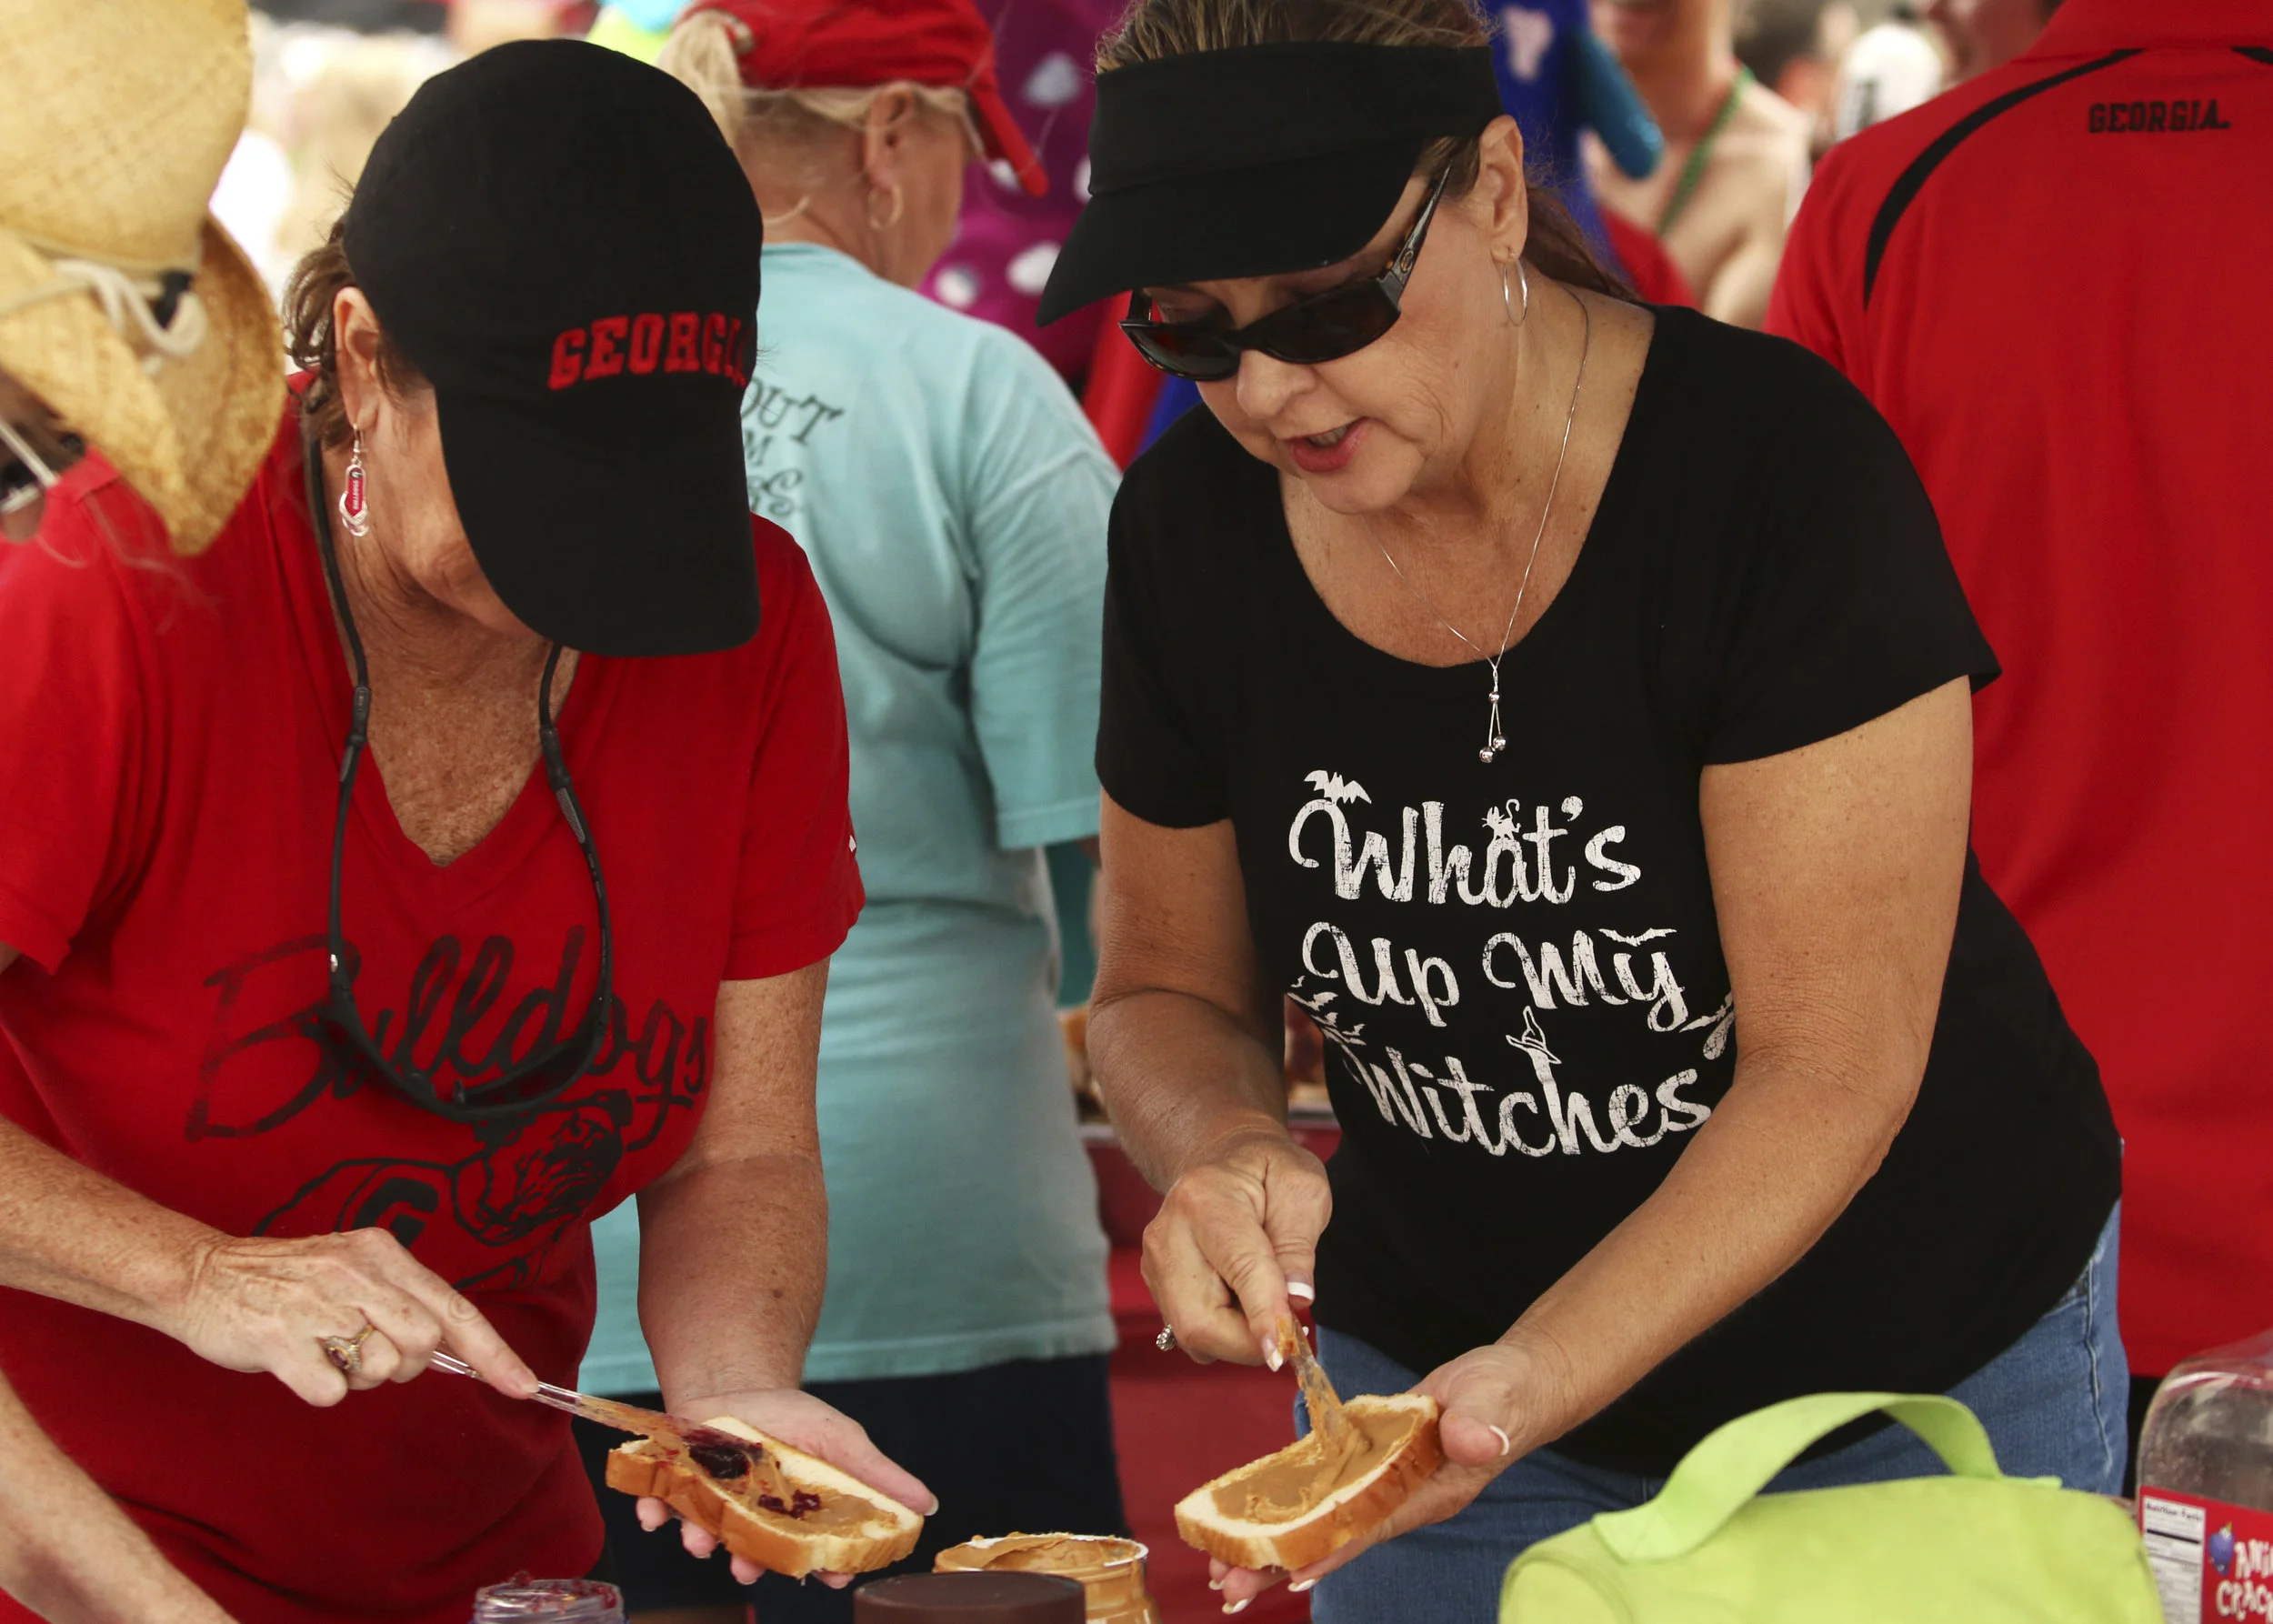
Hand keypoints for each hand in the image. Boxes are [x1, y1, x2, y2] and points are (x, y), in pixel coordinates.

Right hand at [165, 1229, 536, 1406]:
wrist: (201, 1273)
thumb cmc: (287, 1281)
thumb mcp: (351, 1270)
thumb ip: (400, 1301)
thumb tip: (451, 1351)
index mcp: (381, 1253)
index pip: (454, 1308)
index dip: (494, 1352)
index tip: (525, 1386)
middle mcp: (356, 1273)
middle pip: (423, 1345)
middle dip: (402, 1364)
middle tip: (361, 1351)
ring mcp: (319, 1305)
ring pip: (380, 1370)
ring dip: (355, 1375)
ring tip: (320, 1347)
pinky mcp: (280, 1338)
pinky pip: (331, 1392)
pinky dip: (318, 1389)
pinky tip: (295, 1362)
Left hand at [637, 1388, 937, 1587]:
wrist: (734, 1378)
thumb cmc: (790, 1414)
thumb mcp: (839, 1439)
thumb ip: (878, 1474)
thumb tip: (928, 1505)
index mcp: (792, 1514)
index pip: (811, 1550)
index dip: (821, 1565)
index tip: (830, 1574)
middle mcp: (750, 1518)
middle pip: (753, 1552)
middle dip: (750, 1564)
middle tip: (749, 1568)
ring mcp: (711, 1503)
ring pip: (706, 1534)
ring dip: (702, 1540)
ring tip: (700, 1539)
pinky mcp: (674, 1485)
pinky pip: (659, 1506)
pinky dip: (654, 1511)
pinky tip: (653, 1514)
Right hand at [1143, 1127, 1330, 1366]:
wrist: (1223, 1160)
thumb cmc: (1267, 1172)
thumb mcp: (1302, 1189)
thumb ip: (1299, 1245)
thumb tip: (1296, 1301)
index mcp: (1206, 1200)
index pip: (1239, 1270)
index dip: (1263, 1315)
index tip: (1283, 1352)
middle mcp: (1168, 1235)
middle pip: (1199, 1321)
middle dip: (1250, 1342)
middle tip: (1290, 1329)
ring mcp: (1155, 1264)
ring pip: (1195, 1335)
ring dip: (1240, 1336)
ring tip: (1266, 1297)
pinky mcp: (1156, 1285)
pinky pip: (1192, 1332)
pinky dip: (1225, 1330)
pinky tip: (1241, 1296)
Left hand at [1212, 1332, 1577, 1611]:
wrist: (1511, 1385)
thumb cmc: (1507, 1393)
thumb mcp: (1497, 1398)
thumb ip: (1484, 1420)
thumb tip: (1474, 1440)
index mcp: (1428, 1494)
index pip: (1371, 1526)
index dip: (1331, 1547)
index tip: (1287, 1572)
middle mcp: (1399, 1500)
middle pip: (1334, 1537)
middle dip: (1281, 1562)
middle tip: (1227, 1588)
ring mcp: (1382, 1486)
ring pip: (1320, 1521)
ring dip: (1272, 1542)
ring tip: (1220, 1569)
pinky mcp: (1368, 1463)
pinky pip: (1322, 1490)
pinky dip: (1287, 1504)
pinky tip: (1248, 1517)